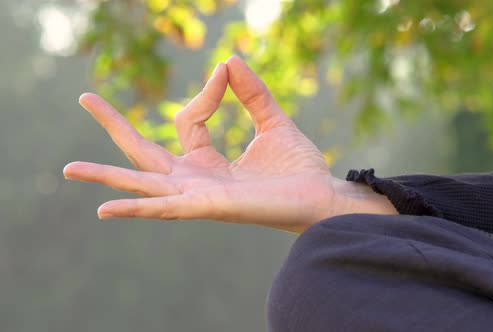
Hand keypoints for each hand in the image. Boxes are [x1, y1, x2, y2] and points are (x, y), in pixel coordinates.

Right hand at [64, 56, 396, 232]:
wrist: (322, 196)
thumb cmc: (298, 169)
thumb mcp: (272, 122)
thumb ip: (252, 93)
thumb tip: (229, 60)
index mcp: (209, 162)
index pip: (187, 121)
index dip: (206, 92)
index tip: (226, 73)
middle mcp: (198, 181)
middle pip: (145, 153)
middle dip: (115, 127)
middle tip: (85, 97)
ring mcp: (199, 196)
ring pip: (144, 183)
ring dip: (107, 176)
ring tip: (69, 169)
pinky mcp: (209, 207)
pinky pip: (166, 209)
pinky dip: (136, 208)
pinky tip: (104, 208)